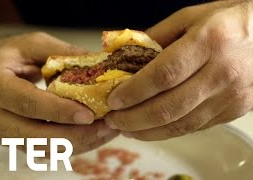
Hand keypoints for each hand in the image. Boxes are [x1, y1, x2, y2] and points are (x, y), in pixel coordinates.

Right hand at [0, 32, 118, 153]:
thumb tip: (100, 63)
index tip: (88, 115)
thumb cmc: (8, 54)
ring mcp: (1, 134)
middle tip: (107, 127)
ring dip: (77, 144)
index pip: (27, 104)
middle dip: (75, 135)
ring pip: (42, 150)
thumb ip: (62, 52)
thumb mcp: (33, 44)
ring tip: (105, 132)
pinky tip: (91, 136)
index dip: (58, 111)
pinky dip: (69, 146)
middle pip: (35, 136)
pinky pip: (43, 151)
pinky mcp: (12, 142)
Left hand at [106, 0, 252, 139]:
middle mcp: (221, 73)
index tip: (114, 99)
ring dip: (147, 131)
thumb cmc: (229, 21)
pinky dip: (168, 131)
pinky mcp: (233, 111)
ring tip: (126, 129)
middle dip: (134, 119)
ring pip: (181, 124)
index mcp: (208, 42)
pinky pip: (194, 127)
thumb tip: (125, 55)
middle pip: (169, 107)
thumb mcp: (190, 17)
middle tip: (113, 119)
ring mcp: (230, 97)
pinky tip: (151, 129)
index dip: (134, 91)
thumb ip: (156, 36)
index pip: (163, 74)